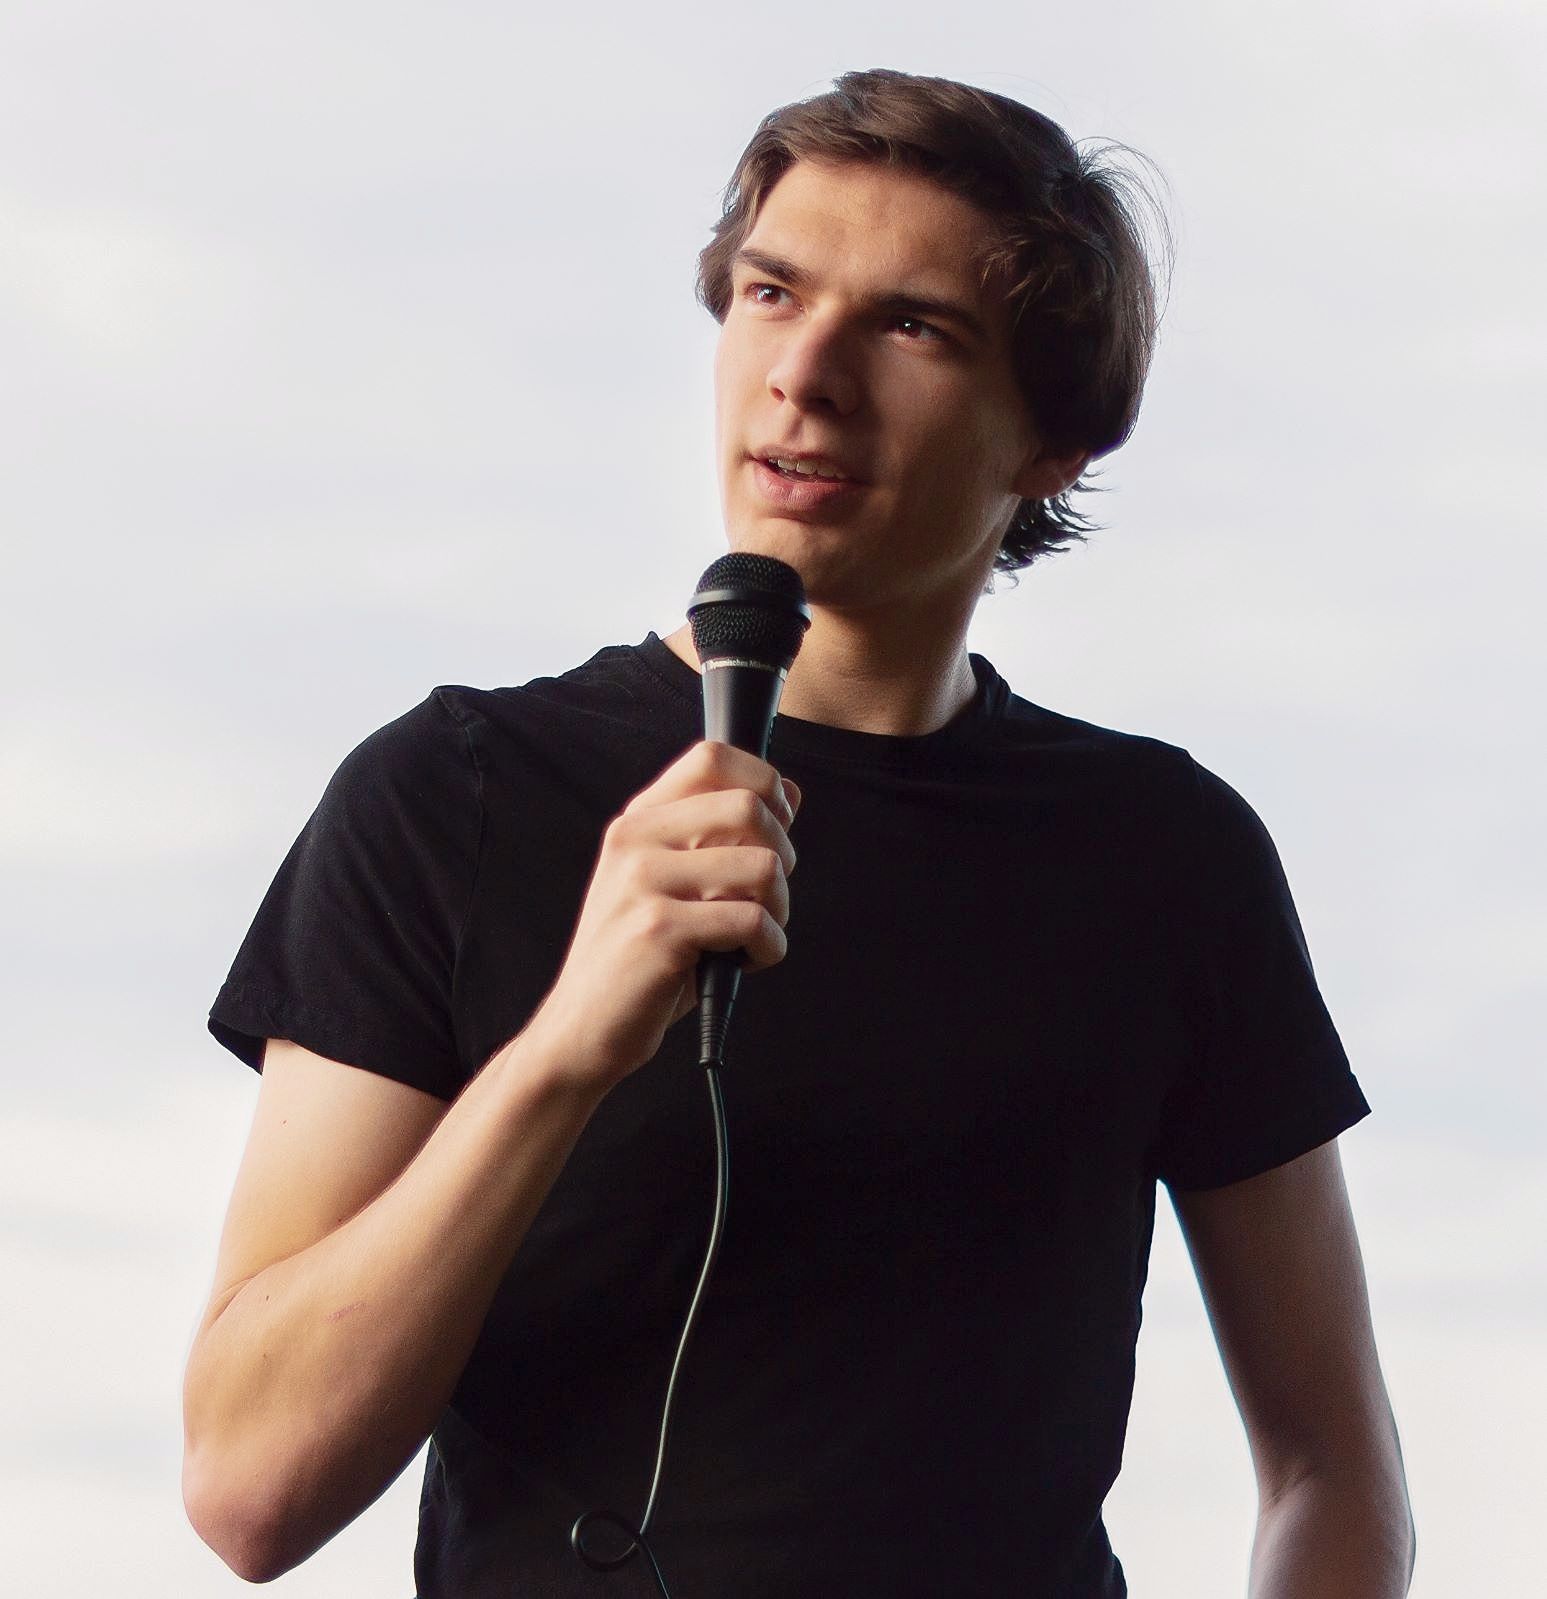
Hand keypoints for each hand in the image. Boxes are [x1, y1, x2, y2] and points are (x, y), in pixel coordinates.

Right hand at [526, 741, 800, 1090]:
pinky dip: (768, 948)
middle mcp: (635, 841)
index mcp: (639, 822)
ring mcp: (643, 883)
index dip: (764, 783)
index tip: (777, 826)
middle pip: (747, 805)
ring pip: (762, 866)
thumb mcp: (674, 886)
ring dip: (779, 909)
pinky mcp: (659, 930)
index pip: (712, 757)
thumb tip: (790, 792)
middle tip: (769, 894)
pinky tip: (744, 963)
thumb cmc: (639, 960)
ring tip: (755, 936)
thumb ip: (721, 838)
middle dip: (784, 852)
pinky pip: (752, 921)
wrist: (581, 1028)